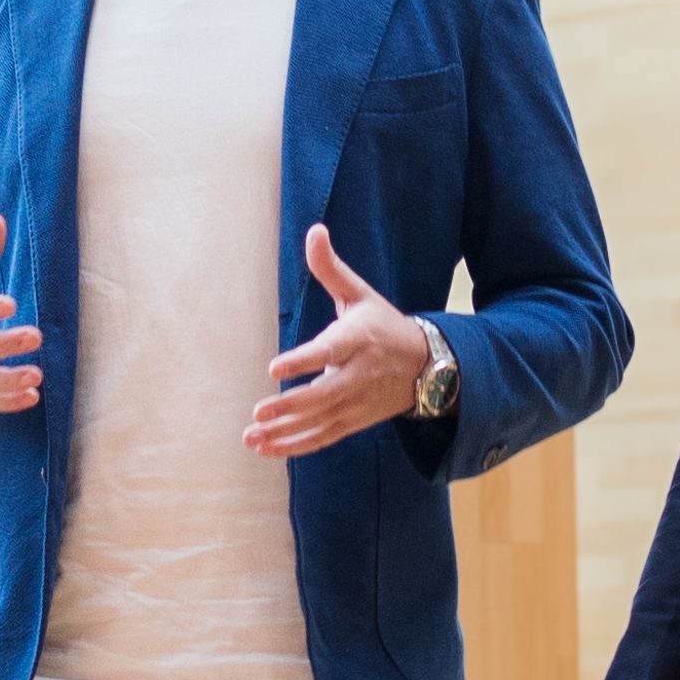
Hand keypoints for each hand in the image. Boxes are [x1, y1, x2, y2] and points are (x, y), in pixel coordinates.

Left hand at [247, 223, 431, 457]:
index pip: (330, 351)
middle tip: (258, 412)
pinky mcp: (354, 422)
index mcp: (358, 339)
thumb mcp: (360, 294)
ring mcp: (356, 403)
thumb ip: (331, 268)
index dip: (304, 360)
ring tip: (251, 436)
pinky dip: (295, 447)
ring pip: (319, 422)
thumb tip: (314, 230)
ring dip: (284, 433)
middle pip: (323, 395)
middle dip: (290, 407)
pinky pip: (323, 438)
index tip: (274, 368)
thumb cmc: (383, 325)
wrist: (428, 366)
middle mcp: (358, 374)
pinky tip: (266, 448)